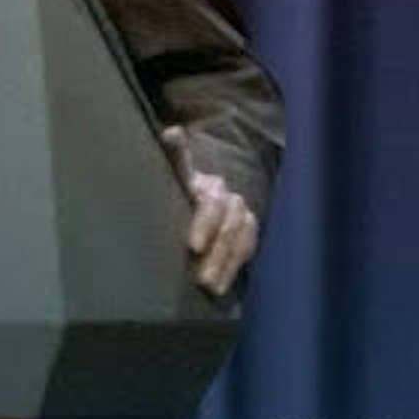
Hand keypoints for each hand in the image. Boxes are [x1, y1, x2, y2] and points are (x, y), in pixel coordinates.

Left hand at [162, 128, 259, 295]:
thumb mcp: (171, 173)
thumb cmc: (177, 185)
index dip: (204, 224)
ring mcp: (240, 213)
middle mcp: (227, 197)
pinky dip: (233, 267)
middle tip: (199, 277)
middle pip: (226, 226)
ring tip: (208, 286)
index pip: (208, 202)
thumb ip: (175, 156)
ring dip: (224, 264)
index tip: (193, 247)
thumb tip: (173, 132)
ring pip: (238, 240)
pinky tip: (221, 285)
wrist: (196, 190)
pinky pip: (246, 248)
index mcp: (206, 184)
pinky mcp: (248, 229)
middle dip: (214, 252)